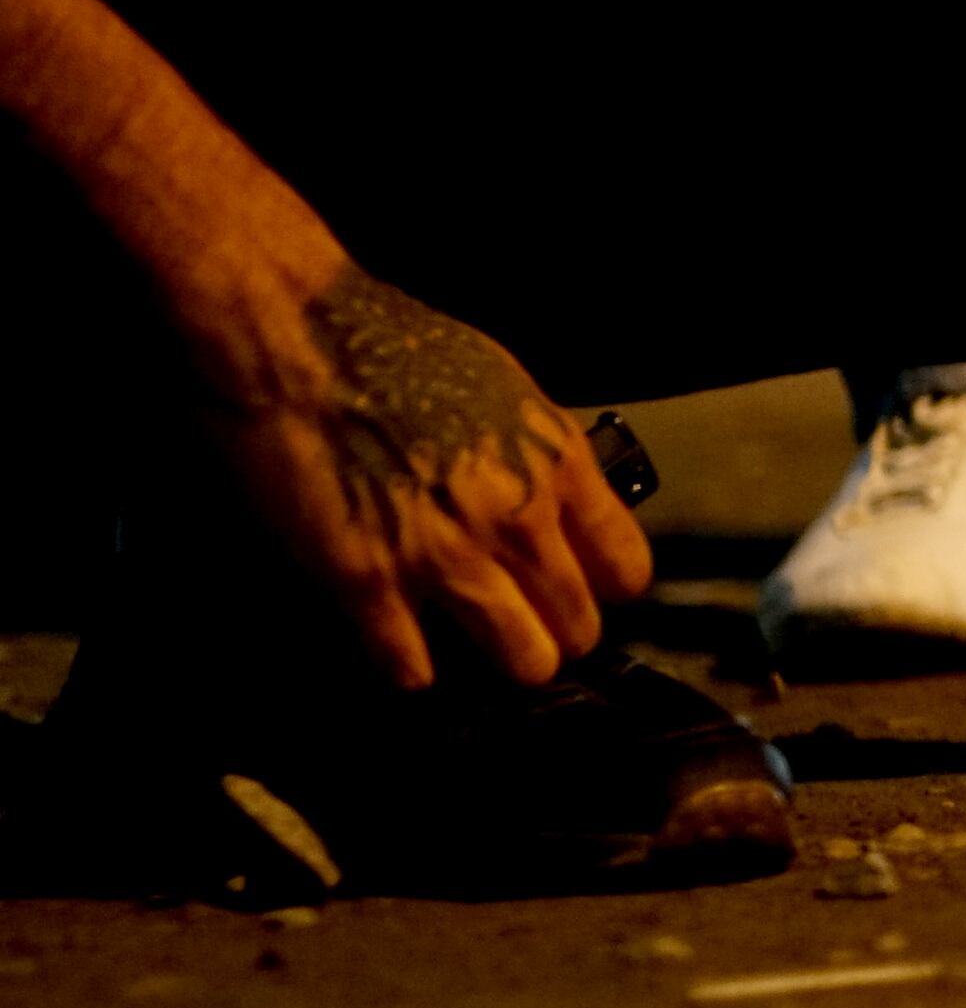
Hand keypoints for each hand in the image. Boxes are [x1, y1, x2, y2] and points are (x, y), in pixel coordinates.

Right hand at [207, 270, 653, 691]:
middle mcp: (518, 516)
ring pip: (521, 663)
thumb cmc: (394, 346)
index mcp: (558, 463)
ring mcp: (445, 556)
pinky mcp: (366, 583)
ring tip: (472, 649)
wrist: (297, 337)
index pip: (626, 568)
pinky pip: (412, 670)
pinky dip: (409, 670)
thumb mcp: (506, 389)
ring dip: (498, 665)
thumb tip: (558, 503)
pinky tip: (399, 651)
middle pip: (578, 629)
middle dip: (554, 637)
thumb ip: (539, 455)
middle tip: (522, 631)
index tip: (578, 592)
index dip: (602, 590)